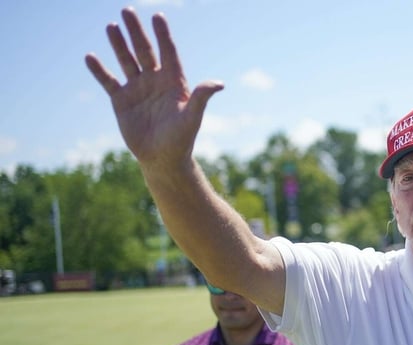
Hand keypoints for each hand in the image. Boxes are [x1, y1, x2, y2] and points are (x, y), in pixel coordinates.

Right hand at [85, 8, 222, 168]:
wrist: (163, 159)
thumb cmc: (181, 139)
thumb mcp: (192, 117)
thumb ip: (202, 97)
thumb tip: (219, 83)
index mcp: (174, 82)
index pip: (168, 52)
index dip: (163, 35)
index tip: (157, 16)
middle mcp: (155, 81)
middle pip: (145, 51)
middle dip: (136, 32)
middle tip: (127, 10)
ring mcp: (137, 89)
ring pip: (127, 61)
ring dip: (118, 44)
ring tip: (111, 26)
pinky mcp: (121, 101)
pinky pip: (109, 81)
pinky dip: (99, 70)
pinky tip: (90, 57)